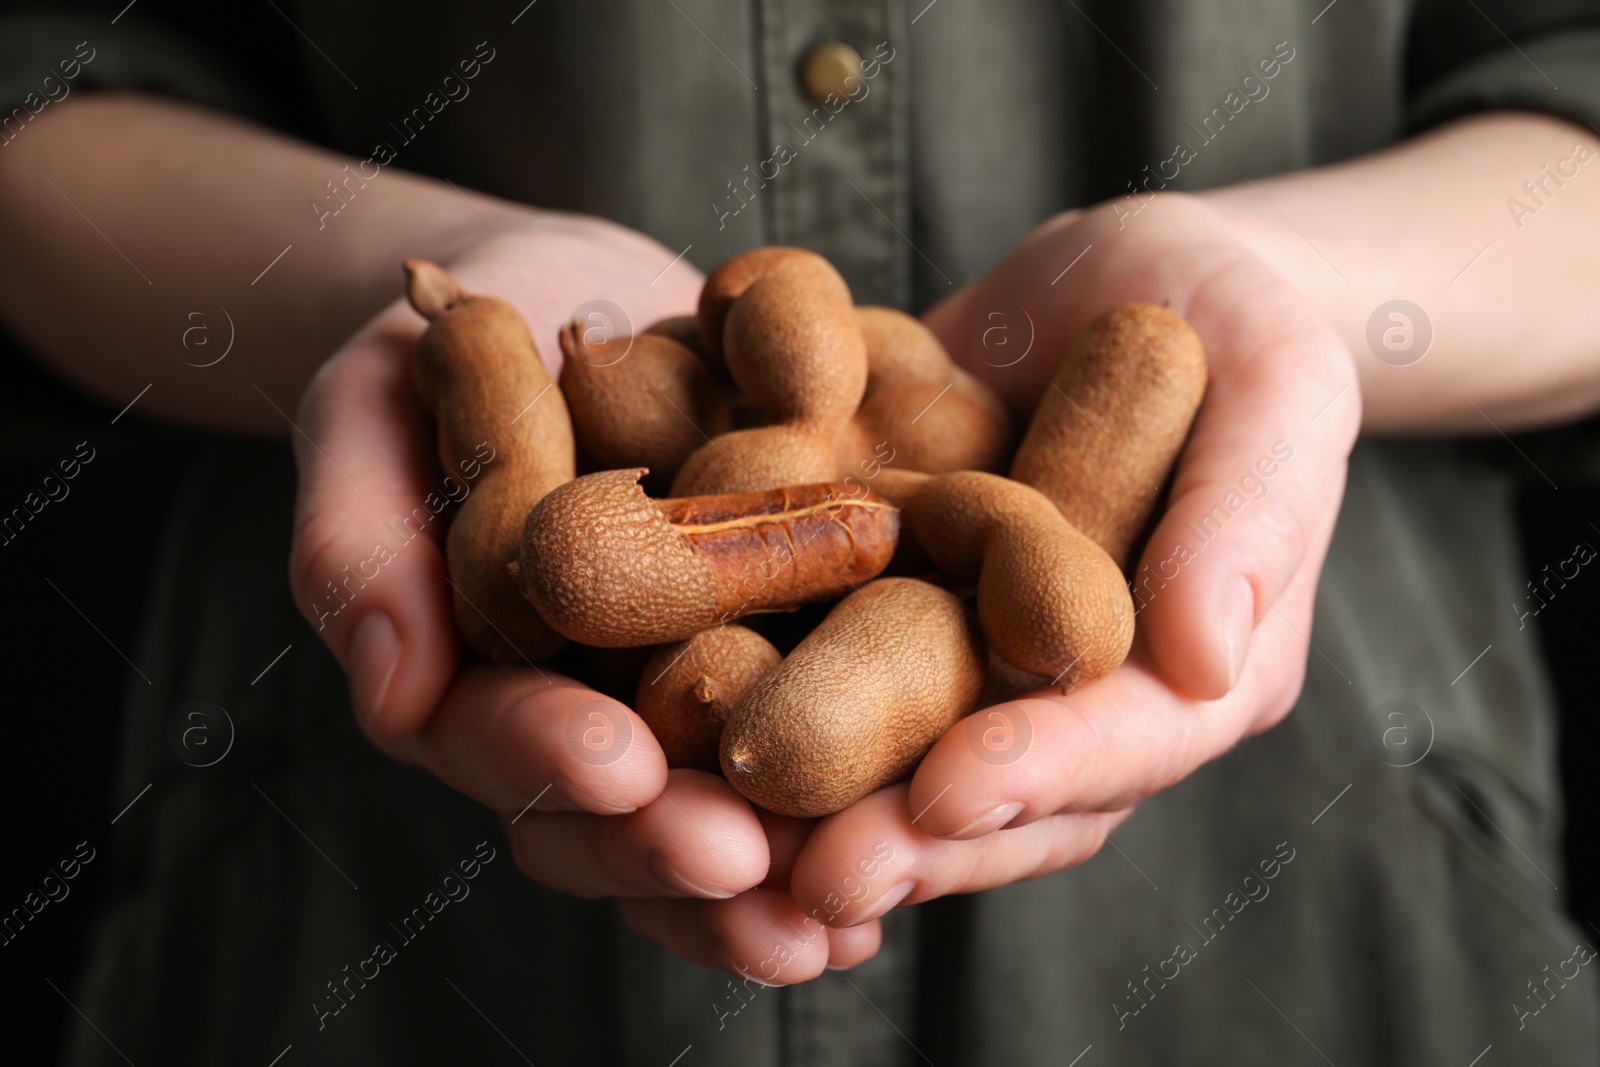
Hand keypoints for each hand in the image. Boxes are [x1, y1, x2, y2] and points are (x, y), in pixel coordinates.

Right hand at [288, 214, 883, 968]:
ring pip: (709, 808)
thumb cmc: (439, 352)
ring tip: (839, 916)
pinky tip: (909, 847)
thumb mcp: (368, 409)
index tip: (621, 770)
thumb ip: (359, 539)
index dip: (550, 759)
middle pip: (612, 810)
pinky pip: (799, 733)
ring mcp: (668, 693)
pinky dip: (847, 796)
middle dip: (673, 844)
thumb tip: (390, 691)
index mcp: (467, 672)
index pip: (494, 734)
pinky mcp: (760, 653)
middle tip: (750, 867)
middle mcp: (573, 707)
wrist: (559, 301)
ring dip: (770, 875)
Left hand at [775, 193, 1358, 933]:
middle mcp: (1081, 695)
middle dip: (908, 836)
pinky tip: (675, 714)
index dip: (1036, 775)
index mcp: (1194, 672)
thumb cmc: (1236, 320)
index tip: (942, 795)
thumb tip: (1204, 660)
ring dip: (820, 803)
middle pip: (1001, 794)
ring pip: (904, 757)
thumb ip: (1248, 516)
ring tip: (728, 835)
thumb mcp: (1278, 383)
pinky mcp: (906, 608)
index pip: (1125, 745)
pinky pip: (840, 666)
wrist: (1136, 279)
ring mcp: (985, 660)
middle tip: (812, 877)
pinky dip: (767, 692)